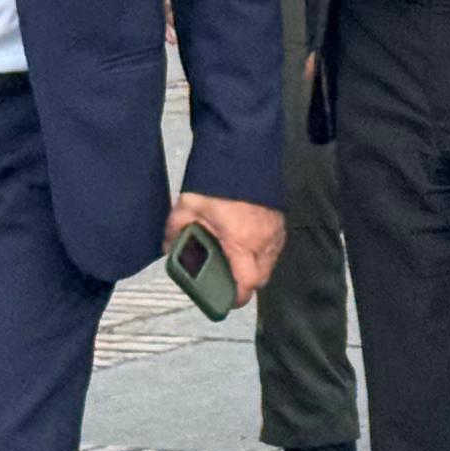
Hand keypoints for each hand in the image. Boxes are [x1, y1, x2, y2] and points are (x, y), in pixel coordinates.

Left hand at [168, 191, 285, 298]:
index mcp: (241, 243)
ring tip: (234, 259)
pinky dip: (261, 253)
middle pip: (261, 279)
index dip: (236, 298)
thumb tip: (168, 249)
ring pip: (270, 264)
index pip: (247, 285)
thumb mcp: (188, 206)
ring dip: (254, 268)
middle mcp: (264, 242)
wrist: (244, 150)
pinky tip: (245, 243)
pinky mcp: (281, 221)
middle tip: (226, 278)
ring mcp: (276, 232)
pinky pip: (274, 248)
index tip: (224, 300)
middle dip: (245, 284)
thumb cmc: (216, 182)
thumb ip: (176, 230)